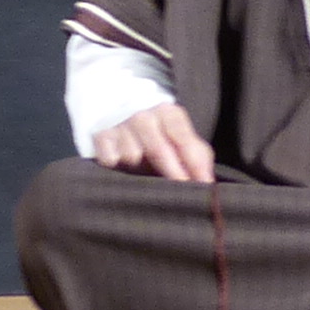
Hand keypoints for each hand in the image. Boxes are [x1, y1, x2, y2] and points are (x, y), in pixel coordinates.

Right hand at [93, 104, 214, 182]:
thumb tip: (208, 185)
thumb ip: (198, 158)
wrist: (120, 114)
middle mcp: (144, 115)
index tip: (201, 186)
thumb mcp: (181, 139)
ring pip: (131, 156)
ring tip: (142, 172)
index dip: (194, 165)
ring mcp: (121, 124)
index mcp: (169, 114)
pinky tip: (122, 168)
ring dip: (138, 169)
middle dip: (171, 173)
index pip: (184, 140)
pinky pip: (109, 159)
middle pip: (158, 149)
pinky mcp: (101, 135)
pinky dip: (116, 166)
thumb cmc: (159, 135)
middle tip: (179, 195)